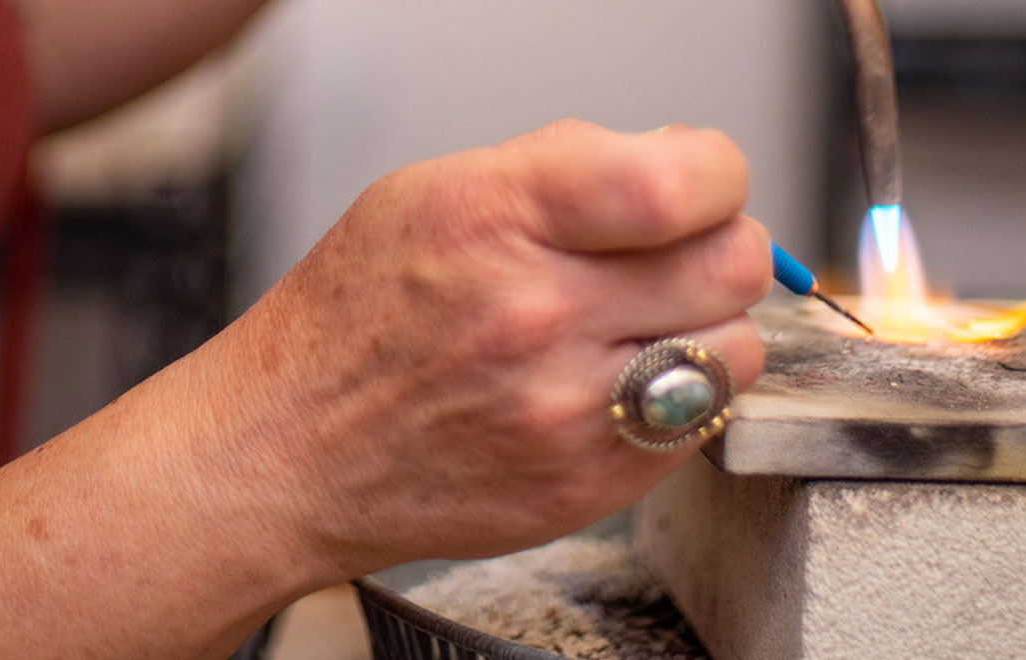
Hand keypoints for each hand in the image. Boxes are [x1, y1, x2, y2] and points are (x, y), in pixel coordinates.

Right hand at [204, 119, 770, 574]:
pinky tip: (612, 385)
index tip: (704, 186)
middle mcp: (538, 315)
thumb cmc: (353, 320)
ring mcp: (566, 410)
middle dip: (720, 248)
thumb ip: (565, 166)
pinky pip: (698, 425)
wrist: (291, 451)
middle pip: (733, 263)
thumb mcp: (430, 193)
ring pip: (734, 350)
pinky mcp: (585, 485)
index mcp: (501, 218)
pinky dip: (676, 399)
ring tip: (641, 329)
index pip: (688, 182)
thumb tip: (678, 162)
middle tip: (677, 259)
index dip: (718, 175)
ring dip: (706, 330)